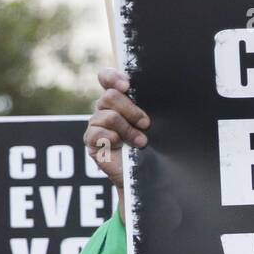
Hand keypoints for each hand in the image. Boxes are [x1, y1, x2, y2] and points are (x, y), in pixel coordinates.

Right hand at [84, 67, 149, 220]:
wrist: (147, 176)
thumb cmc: (153, 147)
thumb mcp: (154, 124)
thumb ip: (149, 107)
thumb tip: (161, 93)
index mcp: (119, 99)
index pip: (107, 78)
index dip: (113, 77)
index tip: (127, 86)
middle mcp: (105, 109)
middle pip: (110, 96)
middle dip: (131, 110)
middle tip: (145, 124)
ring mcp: (96, 124)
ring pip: (109, 115)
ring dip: (128, 130)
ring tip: (140, 142)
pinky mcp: (91, 141)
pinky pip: (98, 133)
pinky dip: (113, 140)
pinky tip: (120, 147)